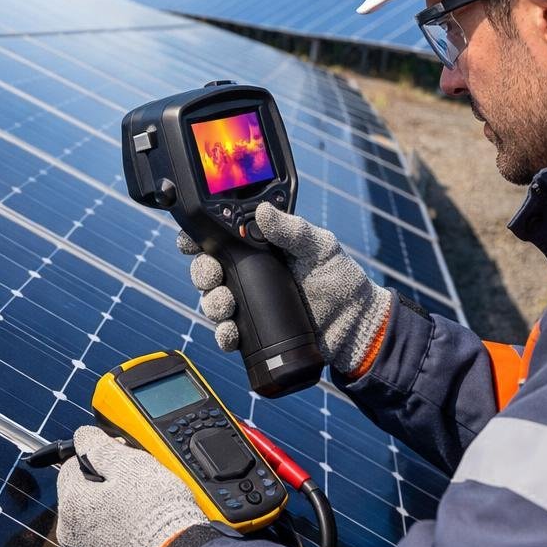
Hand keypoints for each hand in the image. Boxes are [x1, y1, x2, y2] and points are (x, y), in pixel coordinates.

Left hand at [55, 426, 207, 546]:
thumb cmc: (154, 514)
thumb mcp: (128, 464)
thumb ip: (100, 446)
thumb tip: (83, 437)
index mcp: (71, 505)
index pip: (71, 466)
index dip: (99, 454)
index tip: (121, 455)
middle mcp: (72, 533)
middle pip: (83, 492)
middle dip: (107, 482)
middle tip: (138, 478)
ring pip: (98, 515)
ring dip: (116, 505)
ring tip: (146, 503)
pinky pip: (112, 538)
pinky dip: (125, 529)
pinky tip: (145, 524)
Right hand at [178, 202, 393, 375]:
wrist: (354, 325)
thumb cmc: (340, 280)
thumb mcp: (319, 247)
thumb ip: (292, 229)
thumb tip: (263, 212)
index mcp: (260, 248)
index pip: (221, 238)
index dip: (200, 239)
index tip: (192, 242)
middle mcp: (249, 273)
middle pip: (209, 270)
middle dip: (202, 273)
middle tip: (212, 276)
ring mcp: (250, 302)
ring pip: (213, 301)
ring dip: (211, 303)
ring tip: (225, 306)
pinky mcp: (254, 331)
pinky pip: (229, 332)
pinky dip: (223, 334)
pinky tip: (230, 333)